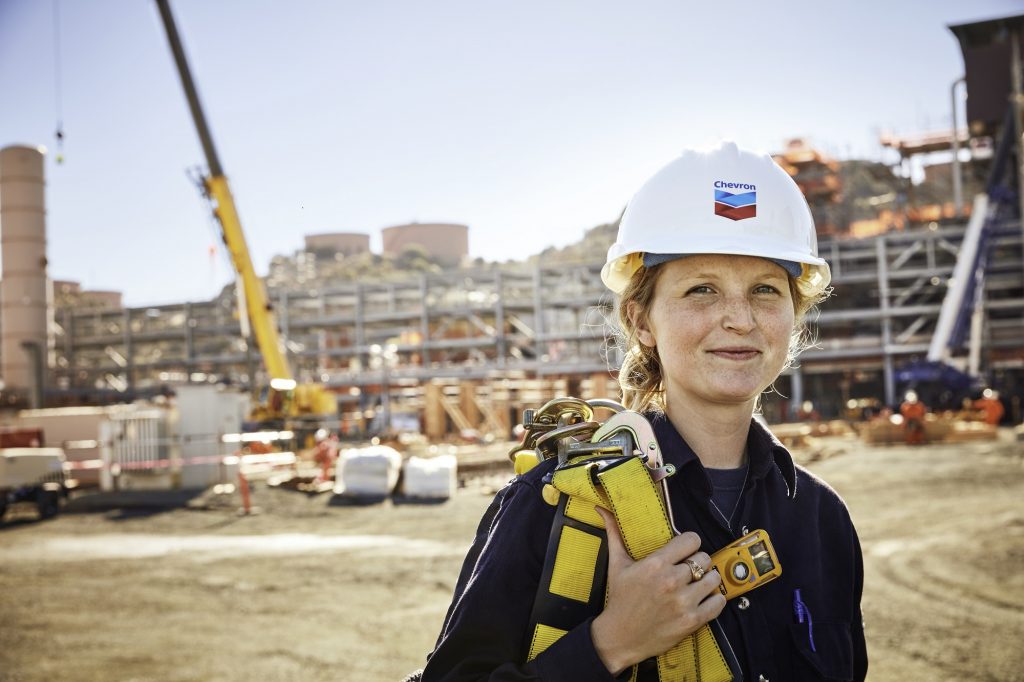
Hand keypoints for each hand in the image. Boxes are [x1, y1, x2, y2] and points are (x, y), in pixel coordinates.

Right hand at [590, 506, 725, 675]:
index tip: (685, 550)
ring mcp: (683, 602)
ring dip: (708, 580)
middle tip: (690, 569)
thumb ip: (614, 534)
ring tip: (698, 583)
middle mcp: (671, 581)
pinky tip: (705, 598)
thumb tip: (602, 509)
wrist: (619, 637)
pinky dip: (716, 599)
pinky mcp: (692, 621)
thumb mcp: (616, 564)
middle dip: (698, 562)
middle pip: (704, 558)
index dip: (690, 543)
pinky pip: (718, 603)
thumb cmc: (619, 599)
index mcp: (655, 564)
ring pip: (714, 578)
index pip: (691, 540)